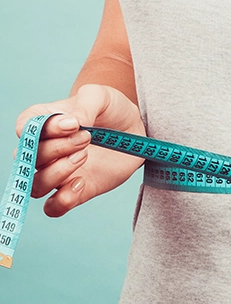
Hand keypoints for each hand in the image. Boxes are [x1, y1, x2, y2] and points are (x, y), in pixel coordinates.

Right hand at [15, 84, 145, 216]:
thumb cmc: (111, 109)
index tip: (73, 123)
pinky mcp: (75, 191)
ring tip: (84, 156)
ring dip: (57, 173)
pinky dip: (62, 200)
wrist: (134, 129)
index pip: (24, 128)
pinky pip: (54, 207)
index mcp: (43, 122)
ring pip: (36, 185)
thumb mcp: (101, 95)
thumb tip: (74, 123)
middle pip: (29, 158)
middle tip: (86, 138)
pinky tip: (82, 183)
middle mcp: (44, 149)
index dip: (42, 129)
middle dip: (57, 148)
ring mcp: (58, 173)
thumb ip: (85, 103)